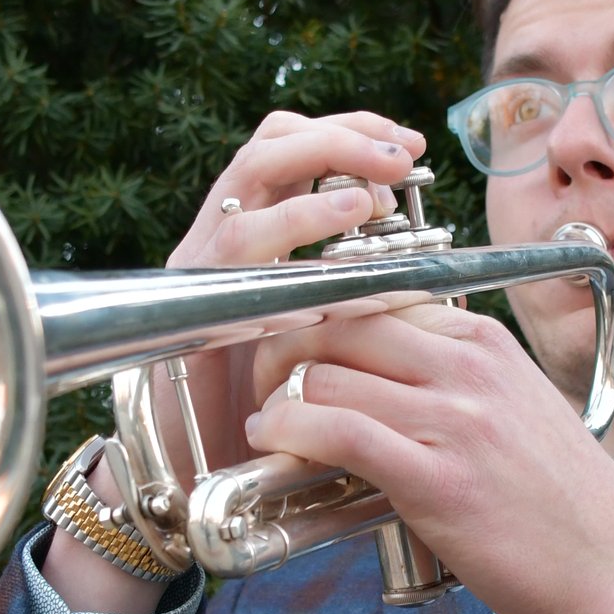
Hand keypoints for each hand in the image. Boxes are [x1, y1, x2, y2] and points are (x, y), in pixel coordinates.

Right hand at [156, 110, 426, 477]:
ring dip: (321, 162)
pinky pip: (241, 239)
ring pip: (252, 172)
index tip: (408, 142)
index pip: (297, 151)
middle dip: (341, 134)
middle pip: (273, 142)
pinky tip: (348, 220)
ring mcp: (202, 259)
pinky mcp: (188, 295)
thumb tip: (425, 268)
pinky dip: (297, 219)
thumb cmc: (268, 414)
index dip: (350, 133)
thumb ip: (357, 296)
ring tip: (380, 184)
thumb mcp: (325, 340)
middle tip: (401, 151)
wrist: (195, 480)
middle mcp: (223, 236)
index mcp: (258, 237)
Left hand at [242, 307, 613, 613]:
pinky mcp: (435, 477)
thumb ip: (456, 385)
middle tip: (265, 384)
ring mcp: (454, 419)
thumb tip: (381, 379)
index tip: (294, 349)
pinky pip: (335, 428)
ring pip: (327, 371)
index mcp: (487, 344)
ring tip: (268, 425)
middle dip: (282, 347)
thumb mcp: (518, 414)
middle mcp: (470, 367)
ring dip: (277, 396)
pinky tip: (273, 442)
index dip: (319, 317)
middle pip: (340, 321)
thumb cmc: (564, 510)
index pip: (376, 296)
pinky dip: (287, 429)